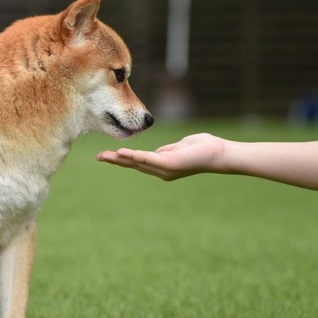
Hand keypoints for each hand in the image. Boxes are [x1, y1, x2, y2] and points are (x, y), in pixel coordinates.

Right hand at [96, 133, 225, 180]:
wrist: (220, 154)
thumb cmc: (204, 148)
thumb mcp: (180, 147)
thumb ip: (168, 150)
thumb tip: (159, 151)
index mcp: (162, 166)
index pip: (138, 162)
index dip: (122, 159)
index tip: (107, 155)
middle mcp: (161, 171)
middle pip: (133, 164)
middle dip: (115, 161)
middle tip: (98, 157)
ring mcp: (165, 169)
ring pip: (137, 163)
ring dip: (120, 159)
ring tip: (104, 156)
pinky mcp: (169, 164)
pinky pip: (148, 159)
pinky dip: (134, 156)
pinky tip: (122, 153)